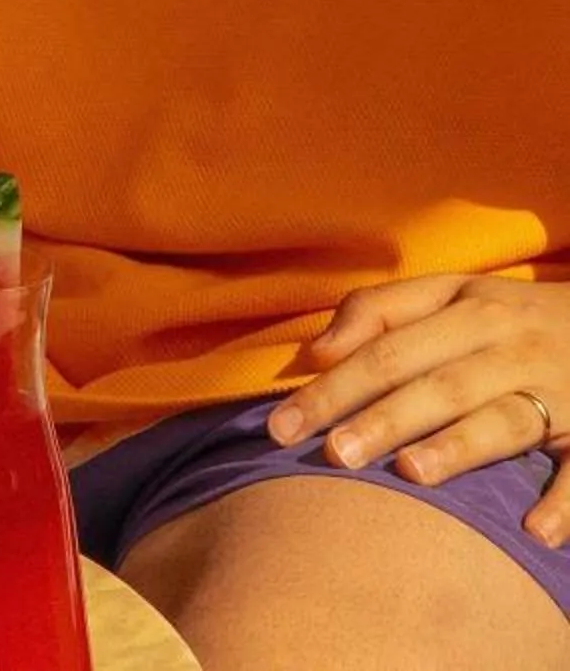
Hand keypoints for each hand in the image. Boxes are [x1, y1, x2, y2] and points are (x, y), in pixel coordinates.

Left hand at [269, 274, 569, 543]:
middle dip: (383, 419)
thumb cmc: (513, 314)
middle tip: (333, 455)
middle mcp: (512, 347)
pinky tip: (534, 530)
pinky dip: (566, 500)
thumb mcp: (453, 293)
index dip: (333, 386)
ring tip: (411, 474)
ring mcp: (561, 391)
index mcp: (470, 310)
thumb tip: (317, 351)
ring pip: (504, 421)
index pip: (387, 350)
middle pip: (438, 386)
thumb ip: (380, 310)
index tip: (281, 426)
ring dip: (460, 448)